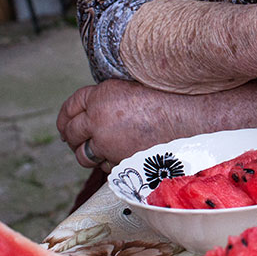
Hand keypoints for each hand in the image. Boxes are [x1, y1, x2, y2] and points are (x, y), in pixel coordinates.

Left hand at [57, 79, 179, 171]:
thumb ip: (108, 99)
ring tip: (96, 151)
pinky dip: (108, 163)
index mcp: (101, 96)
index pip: (71, 105)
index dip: (64, 116)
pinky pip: (104, 166)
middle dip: (70, 137)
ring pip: (83, 155)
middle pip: (71, 133)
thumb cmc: (169, 100)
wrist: (192, 120)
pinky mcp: (119, 163)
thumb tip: (91, 112)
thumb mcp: (132, 89)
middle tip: (73, 139)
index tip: (64, 124)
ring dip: (86, 154)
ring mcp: (107, 144)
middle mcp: (98, 120)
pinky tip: (120, 156)